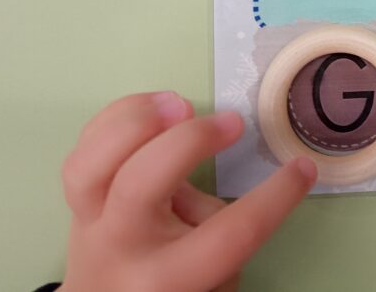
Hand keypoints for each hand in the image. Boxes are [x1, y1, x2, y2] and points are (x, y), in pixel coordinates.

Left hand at [59, 92, 317, 291]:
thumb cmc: (175, 287)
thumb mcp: (215, 277)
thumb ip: (222, 226)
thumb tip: (221, 157)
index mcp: (167, 279)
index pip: (230, 233)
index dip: (276, 196)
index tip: (301, 168)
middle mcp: (122, 248)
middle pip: (142, 184)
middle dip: (192, 141)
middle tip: (233, 123)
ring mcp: (89, 222)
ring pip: (89, 166)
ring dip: (136, 122)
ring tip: (179, 103)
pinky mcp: (74, 198)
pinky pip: (83, 147)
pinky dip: (120, 116)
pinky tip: (157, 105)